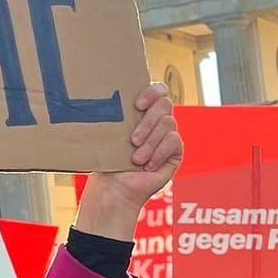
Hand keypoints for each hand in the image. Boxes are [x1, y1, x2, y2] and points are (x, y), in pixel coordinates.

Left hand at [76, 85, 179, 240]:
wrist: (114, 188)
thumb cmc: (107, 160)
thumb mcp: (109, 133)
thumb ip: (116, 114)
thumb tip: (103, 98)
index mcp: (142, 111)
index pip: (158, 90)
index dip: (152, 92)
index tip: (137, 106)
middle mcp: (157, 120)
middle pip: (165, 104)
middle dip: (148, 122)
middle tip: (132, 140)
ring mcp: (167, 135)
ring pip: (168, 123)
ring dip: (150, 142)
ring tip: (136, 158)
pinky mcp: (175, 152)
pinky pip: (174, 142)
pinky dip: (159, 153)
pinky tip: (147, 166)